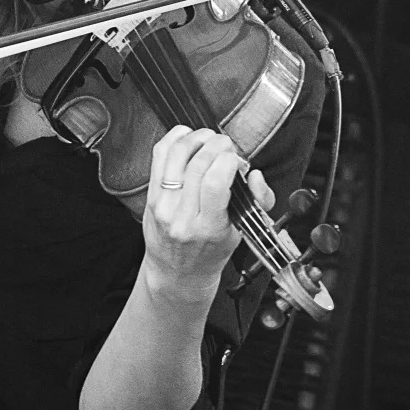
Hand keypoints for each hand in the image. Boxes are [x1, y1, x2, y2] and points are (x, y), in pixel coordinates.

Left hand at [142, 126, 275, 299]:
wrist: (177, 272)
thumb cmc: (211, 251)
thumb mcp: (241, 232)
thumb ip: (257, 201)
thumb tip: (254, 175)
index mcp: (208, 227)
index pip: (214, 182)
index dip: (229, 160)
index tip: (237, 160)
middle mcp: (182, 216)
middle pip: (198, 164)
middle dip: (217, 145)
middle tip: (227, 147)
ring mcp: (163, 205)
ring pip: (177, 154)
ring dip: (197, 137)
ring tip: (210, 139)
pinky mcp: (151, 195)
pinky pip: (160, 155)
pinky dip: (175, 138)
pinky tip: (188, 137)